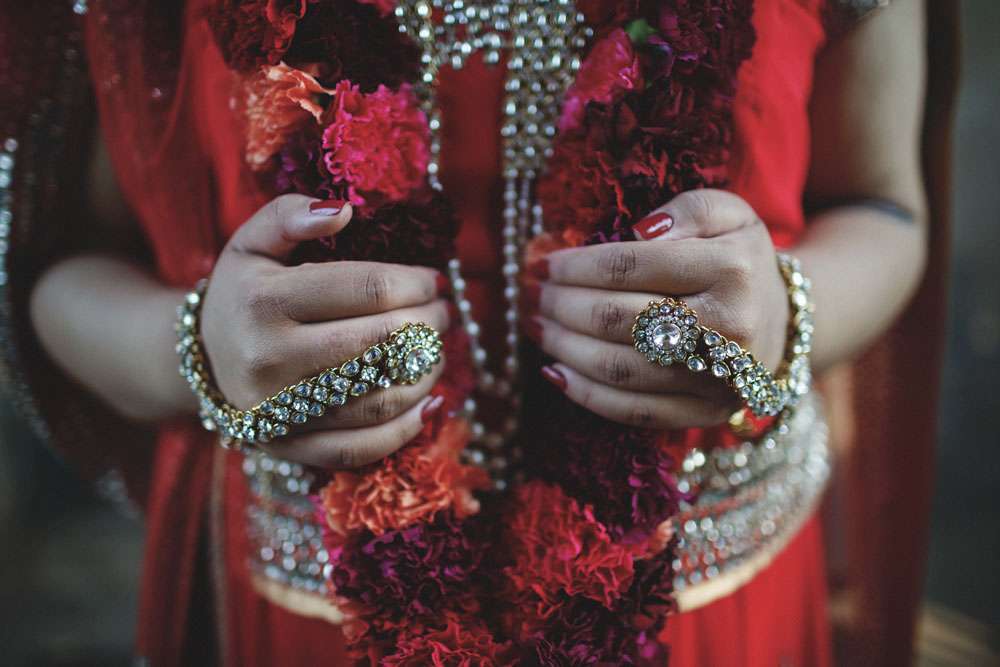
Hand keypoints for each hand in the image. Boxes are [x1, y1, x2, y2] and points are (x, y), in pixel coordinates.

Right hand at [200, 194, 448, 467]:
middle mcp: (269, 359)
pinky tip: (430, 404)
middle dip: (428, 325)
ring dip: (426, 373)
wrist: (201, 360)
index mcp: (263, 301)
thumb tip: (343, 211)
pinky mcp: (289, 448)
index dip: (415, 284)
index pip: (366, 289)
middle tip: (443, 314)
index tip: (434, 281)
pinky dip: (404, 430)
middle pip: (379, 343)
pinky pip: (357, 448)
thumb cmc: (243, 293)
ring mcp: (278, 411)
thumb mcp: (252, 243)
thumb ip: (290, 214)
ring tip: (438, 350)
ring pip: (377, 398)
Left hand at [527, 189, 788, 428]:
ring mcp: (717, 378)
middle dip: (562, 305)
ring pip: (619, 368)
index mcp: (731, 269)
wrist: (781, 321)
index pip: (631, 266)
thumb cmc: (738, 261)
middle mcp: (728, 329)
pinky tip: (554, 371)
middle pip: (619, 319)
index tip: (543, 263)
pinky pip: (633, 411)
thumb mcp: (728, 212)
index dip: (576, 265)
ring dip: (564, 347)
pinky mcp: (704, 413)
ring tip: (536, 326)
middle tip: (533, 294)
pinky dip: (586, 394)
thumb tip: (639, 231)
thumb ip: (687, 209)